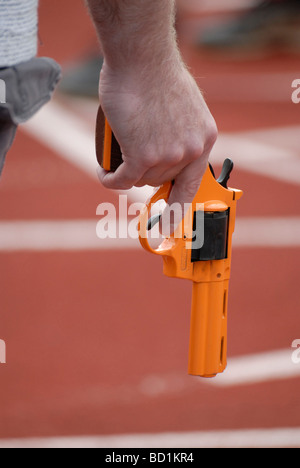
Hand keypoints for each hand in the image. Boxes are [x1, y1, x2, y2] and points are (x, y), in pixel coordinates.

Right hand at [96, 58, 217, 230]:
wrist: (141, 58)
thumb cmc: (156, 74)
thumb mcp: (183, 106)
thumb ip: (179, 131)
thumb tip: (166, 147)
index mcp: (204, 139)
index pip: (192, 184)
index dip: (178, 207)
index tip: (171, 226)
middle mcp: (190, 151)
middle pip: (159, 178)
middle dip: (144, 172)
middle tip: (131, 158)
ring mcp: (167, 156)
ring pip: (140, 177)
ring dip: (126, 172)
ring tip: (115, 160)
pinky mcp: (142, 156)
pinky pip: (122, 179)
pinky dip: (110, 178)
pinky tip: (104, 172)